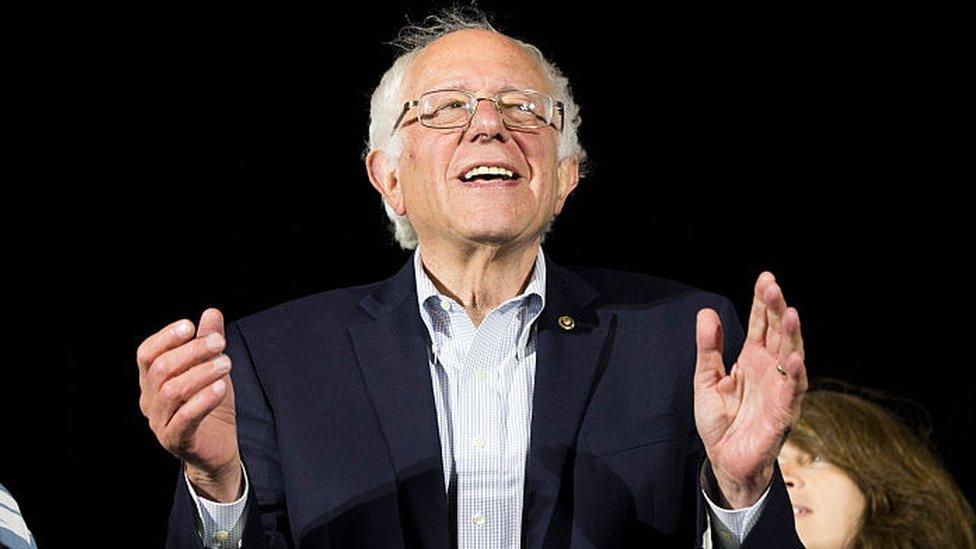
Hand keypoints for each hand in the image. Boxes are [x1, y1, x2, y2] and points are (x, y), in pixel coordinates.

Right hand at [136, 308, 241, 501]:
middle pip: (161, 368)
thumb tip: (211, 313)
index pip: (146, 354)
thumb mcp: (213, 370)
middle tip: (220, 343)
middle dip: (192, 351)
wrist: (218, 450)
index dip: (166, 337)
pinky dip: (203, 400)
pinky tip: (221, 388)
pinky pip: (184, 419)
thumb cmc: (212, 407)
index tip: (190, 327)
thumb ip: (209, 343)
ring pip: (172, 391)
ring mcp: (160, 422)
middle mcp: (149, 401)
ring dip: (202, 373)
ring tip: (226, 364)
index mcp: (152, 381)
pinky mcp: (176, 440)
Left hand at [693, 272, 806, 507]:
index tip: (765, 279)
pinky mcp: (783, 414)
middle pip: (778, 334)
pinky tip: (793, 358)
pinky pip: (792, 393)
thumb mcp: (706, 379)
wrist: (724, 460)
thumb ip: (708, 348)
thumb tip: (707, 313)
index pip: (762, 324)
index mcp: (753, 359)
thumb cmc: (720, 421)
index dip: (763, 302)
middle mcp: (771, 370)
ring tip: (789, 313)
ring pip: (791, 357)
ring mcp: (780, 391)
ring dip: (792, 336)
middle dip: (776, 310)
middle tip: (772, 286)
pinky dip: (794, 375)